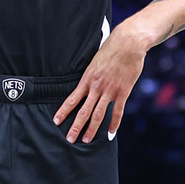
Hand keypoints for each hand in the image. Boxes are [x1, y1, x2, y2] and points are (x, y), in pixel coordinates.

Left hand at [53, 24, 149, 142]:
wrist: (128, 43)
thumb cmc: (111, 49)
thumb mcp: (94, 61)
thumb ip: (90, 75)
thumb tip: (86, 84)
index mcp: (87, 78)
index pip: (72, 99)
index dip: (63, 111)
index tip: (56, 121)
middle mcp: (97, 86)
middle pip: (84, 111)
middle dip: (76, 126)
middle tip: (70, 139)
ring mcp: (110, 90)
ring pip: (99, 114)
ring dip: (92, 129)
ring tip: (86, 140)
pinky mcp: (123, 91)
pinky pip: (118, 111)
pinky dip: (114, 123)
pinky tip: (110, 133)